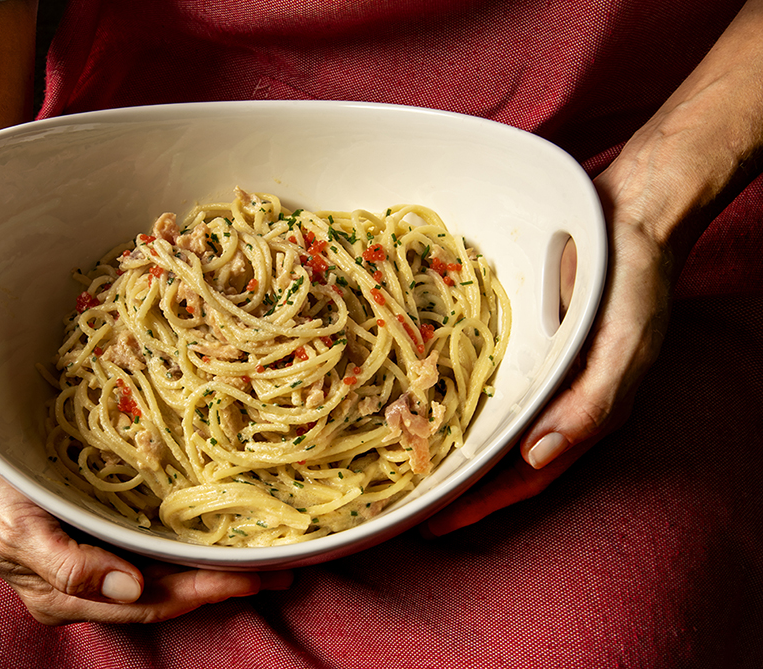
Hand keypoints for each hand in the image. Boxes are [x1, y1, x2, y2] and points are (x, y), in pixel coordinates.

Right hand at [0, 340, 290, 624]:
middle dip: (221, 582)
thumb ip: (69, 566)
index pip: (152, 601)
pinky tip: (209, 529)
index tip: (254, 577)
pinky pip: (148, 540)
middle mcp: (86, 579)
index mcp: (67, 592)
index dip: (205, 591)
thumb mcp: (15, 530)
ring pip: (161, 568)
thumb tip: (127, 591)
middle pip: (166, 590)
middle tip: (280, 569)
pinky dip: (184, 539)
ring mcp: (89, 552)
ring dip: (209, 563)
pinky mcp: (90, 522)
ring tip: (259, 553)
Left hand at [424, 178, 673, 534]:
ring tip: (400, 462)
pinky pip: (479, 378)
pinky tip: (418, 398)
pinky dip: (451, 396)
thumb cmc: (635, 282)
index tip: (433, 524)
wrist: (632, 214)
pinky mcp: (516, 340)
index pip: (524, 475)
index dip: (480, 503)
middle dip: (456, 484)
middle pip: (497, 457)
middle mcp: (551, 400)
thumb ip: (589, 405)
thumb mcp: (625, 344)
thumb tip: (535, 456)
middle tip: (403, 503)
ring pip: (484, 421)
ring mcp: (532, 371)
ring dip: (448, 444)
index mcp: (580, 414)